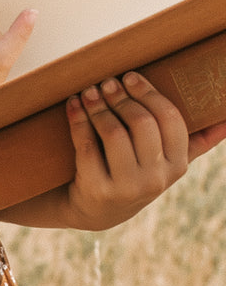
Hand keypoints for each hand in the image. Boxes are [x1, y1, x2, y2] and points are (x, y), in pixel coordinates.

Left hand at [64, 71, 225, 229]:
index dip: (149, 93)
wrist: (96, 209)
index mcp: (177, 165)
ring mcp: (126, 187)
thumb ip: (197, 141)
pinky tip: (74, 103)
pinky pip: (86, 145)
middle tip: (107, 81)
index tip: (130, 76)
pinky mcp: (97, 189)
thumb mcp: (167, 162)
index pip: (170, 119)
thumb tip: (225, 120)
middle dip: (121, 97)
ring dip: (98, 106)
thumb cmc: (135, 172)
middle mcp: (156, 179)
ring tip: (90, 91)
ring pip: (113, 133)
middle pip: (141, 123)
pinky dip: (78, 119)